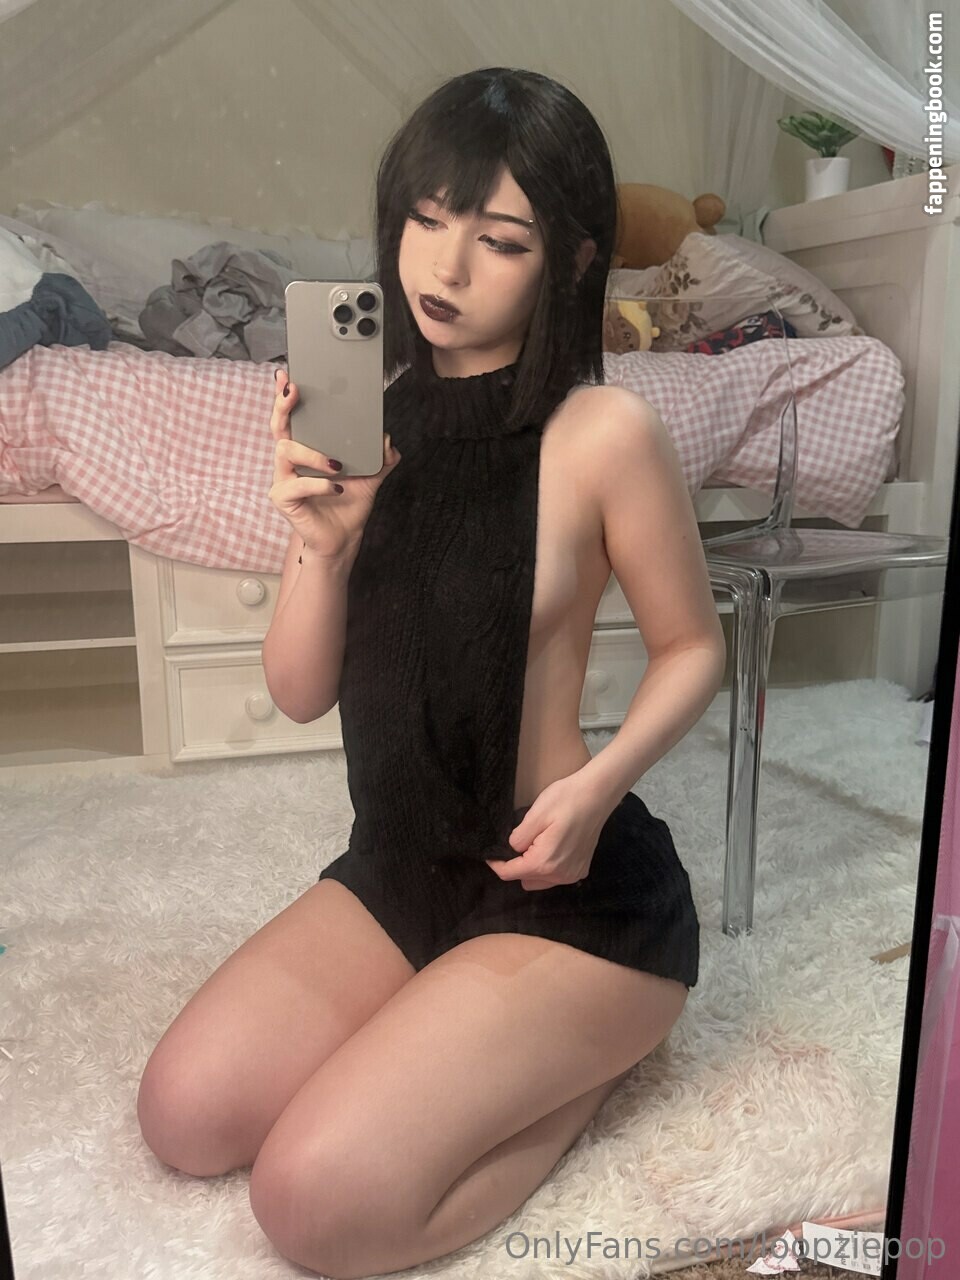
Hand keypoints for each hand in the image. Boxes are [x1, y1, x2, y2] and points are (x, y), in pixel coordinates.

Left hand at [485, 772, 615, 891]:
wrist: (597, 795)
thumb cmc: (565, 800)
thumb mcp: (534, 815)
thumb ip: (518, 838)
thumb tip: (513, 849)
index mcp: (544, 862)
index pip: (509, 874)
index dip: (496, 864)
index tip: (491, 854)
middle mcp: (559, 875)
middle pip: (525, 880)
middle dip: (518, 865)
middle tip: (523, 841)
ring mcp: (573, 875)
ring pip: (541, 881)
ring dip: (534, 868)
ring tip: (538, 843)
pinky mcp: (581, 870)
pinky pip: (556, 877)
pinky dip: (549, 867)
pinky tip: (554, 846)